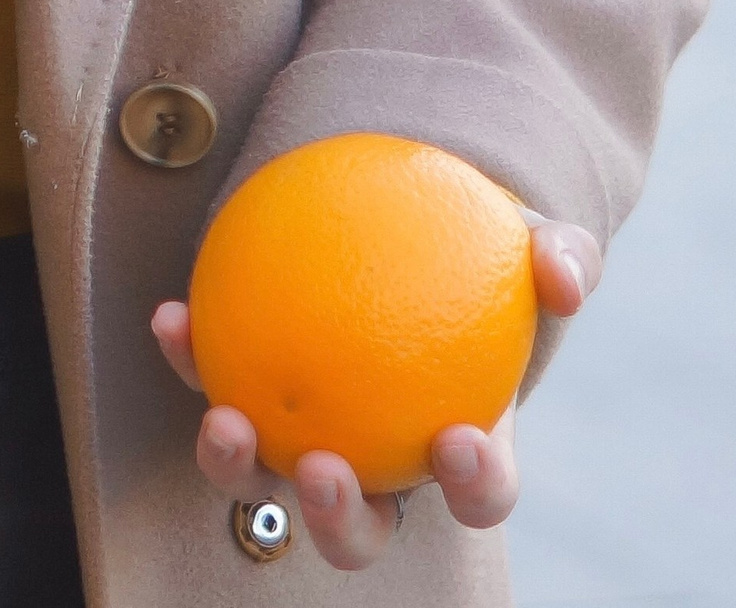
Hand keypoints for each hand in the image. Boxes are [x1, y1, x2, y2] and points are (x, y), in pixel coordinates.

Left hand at [148, 222, 598, 570]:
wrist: (398, 209)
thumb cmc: (476, 241)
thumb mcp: (530, 239)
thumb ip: (559, 258)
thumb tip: (563, 276)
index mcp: (458, 444)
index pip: (477, 492)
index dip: (472, 486)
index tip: (456, 439)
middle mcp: (377, 459)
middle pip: (360, 527)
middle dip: (338, 522)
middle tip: (323, 471)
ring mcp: (302, 429)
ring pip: (265, 480)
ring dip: (237, 467)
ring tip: (226, 424)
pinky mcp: (243, 381)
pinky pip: (210, 378)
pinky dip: (187, 357)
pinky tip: (171, 317)